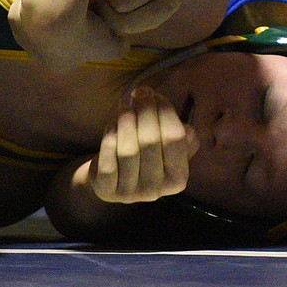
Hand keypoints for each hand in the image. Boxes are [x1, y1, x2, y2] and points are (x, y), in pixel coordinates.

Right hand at [8, 0, 127, 75]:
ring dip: (50, 14)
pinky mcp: (14, 19)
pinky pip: (31, 9)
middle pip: (55, 40)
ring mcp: (23, 38)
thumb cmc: (86, 30)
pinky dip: (40, 1)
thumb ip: (121, 47)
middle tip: (81, 10)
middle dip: (67, 27)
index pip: (74, 55)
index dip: (86, 39)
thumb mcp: (114, 43)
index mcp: (59, 66)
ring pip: (40, 25)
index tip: (94, 25)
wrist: (54, 9)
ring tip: (67, 0)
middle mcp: (37, 56)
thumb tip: (123, 44)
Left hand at [89, 86, 197, 203]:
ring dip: (126, 121)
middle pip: (151, 140)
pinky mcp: (108, 191)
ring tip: (125, 106)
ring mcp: (131, 194)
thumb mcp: (168, 146)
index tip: (155, 94)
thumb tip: (177, 121)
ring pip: (129, 150)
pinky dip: (110, 139)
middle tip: (140, 93)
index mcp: (178, 178)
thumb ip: (178, 132)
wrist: (115, 182)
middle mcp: (157, 190)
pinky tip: (112, 124)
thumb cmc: (147, 156)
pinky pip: (109, 161)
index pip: (175, 137)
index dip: (165, 110)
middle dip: (145, 110)